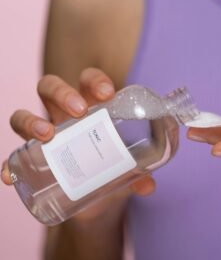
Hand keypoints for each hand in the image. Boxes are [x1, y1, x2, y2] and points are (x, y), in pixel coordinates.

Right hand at [1, 67, 154, 221]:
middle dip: (62, 93)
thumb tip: (148, 185)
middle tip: (78, 111)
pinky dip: (8, 164)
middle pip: (51, 88)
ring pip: (25, 114)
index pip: (88, 81)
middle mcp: (64, 116)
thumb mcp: (128, 169)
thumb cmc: (113, 170)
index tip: (107, 93)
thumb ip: (139, 174)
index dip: (95, 80)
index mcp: (91, 109)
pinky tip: (10, 176)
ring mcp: (46, 136)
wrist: (98, 198)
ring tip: (47, 135)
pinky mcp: (33, 160)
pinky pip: (14, 156)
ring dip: (30, 120)